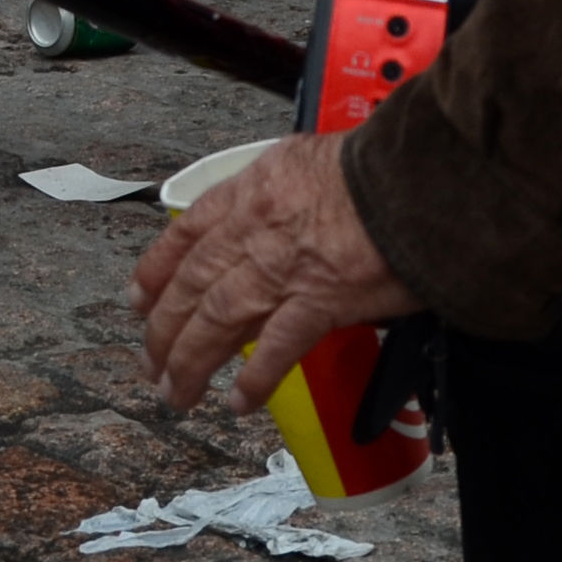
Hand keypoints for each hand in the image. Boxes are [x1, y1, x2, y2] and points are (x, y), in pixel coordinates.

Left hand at [133, 132, 415, 412]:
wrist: (423, 177)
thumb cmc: (380, 165)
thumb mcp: (309, 158)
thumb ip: (280, 189)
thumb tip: (270, 214)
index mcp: (252, 190)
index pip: (186, 234)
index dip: (156, 272)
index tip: (138, 301)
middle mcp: (255, 229)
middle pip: (193, 286)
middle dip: (164, 331)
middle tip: (151, 365)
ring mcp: (284, 267)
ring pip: (217, 320)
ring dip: (191, 362)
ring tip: (177, 394)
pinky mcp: (321, 301)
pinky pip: (276, 348)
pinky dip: (254, 378)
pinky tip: (239, 402)